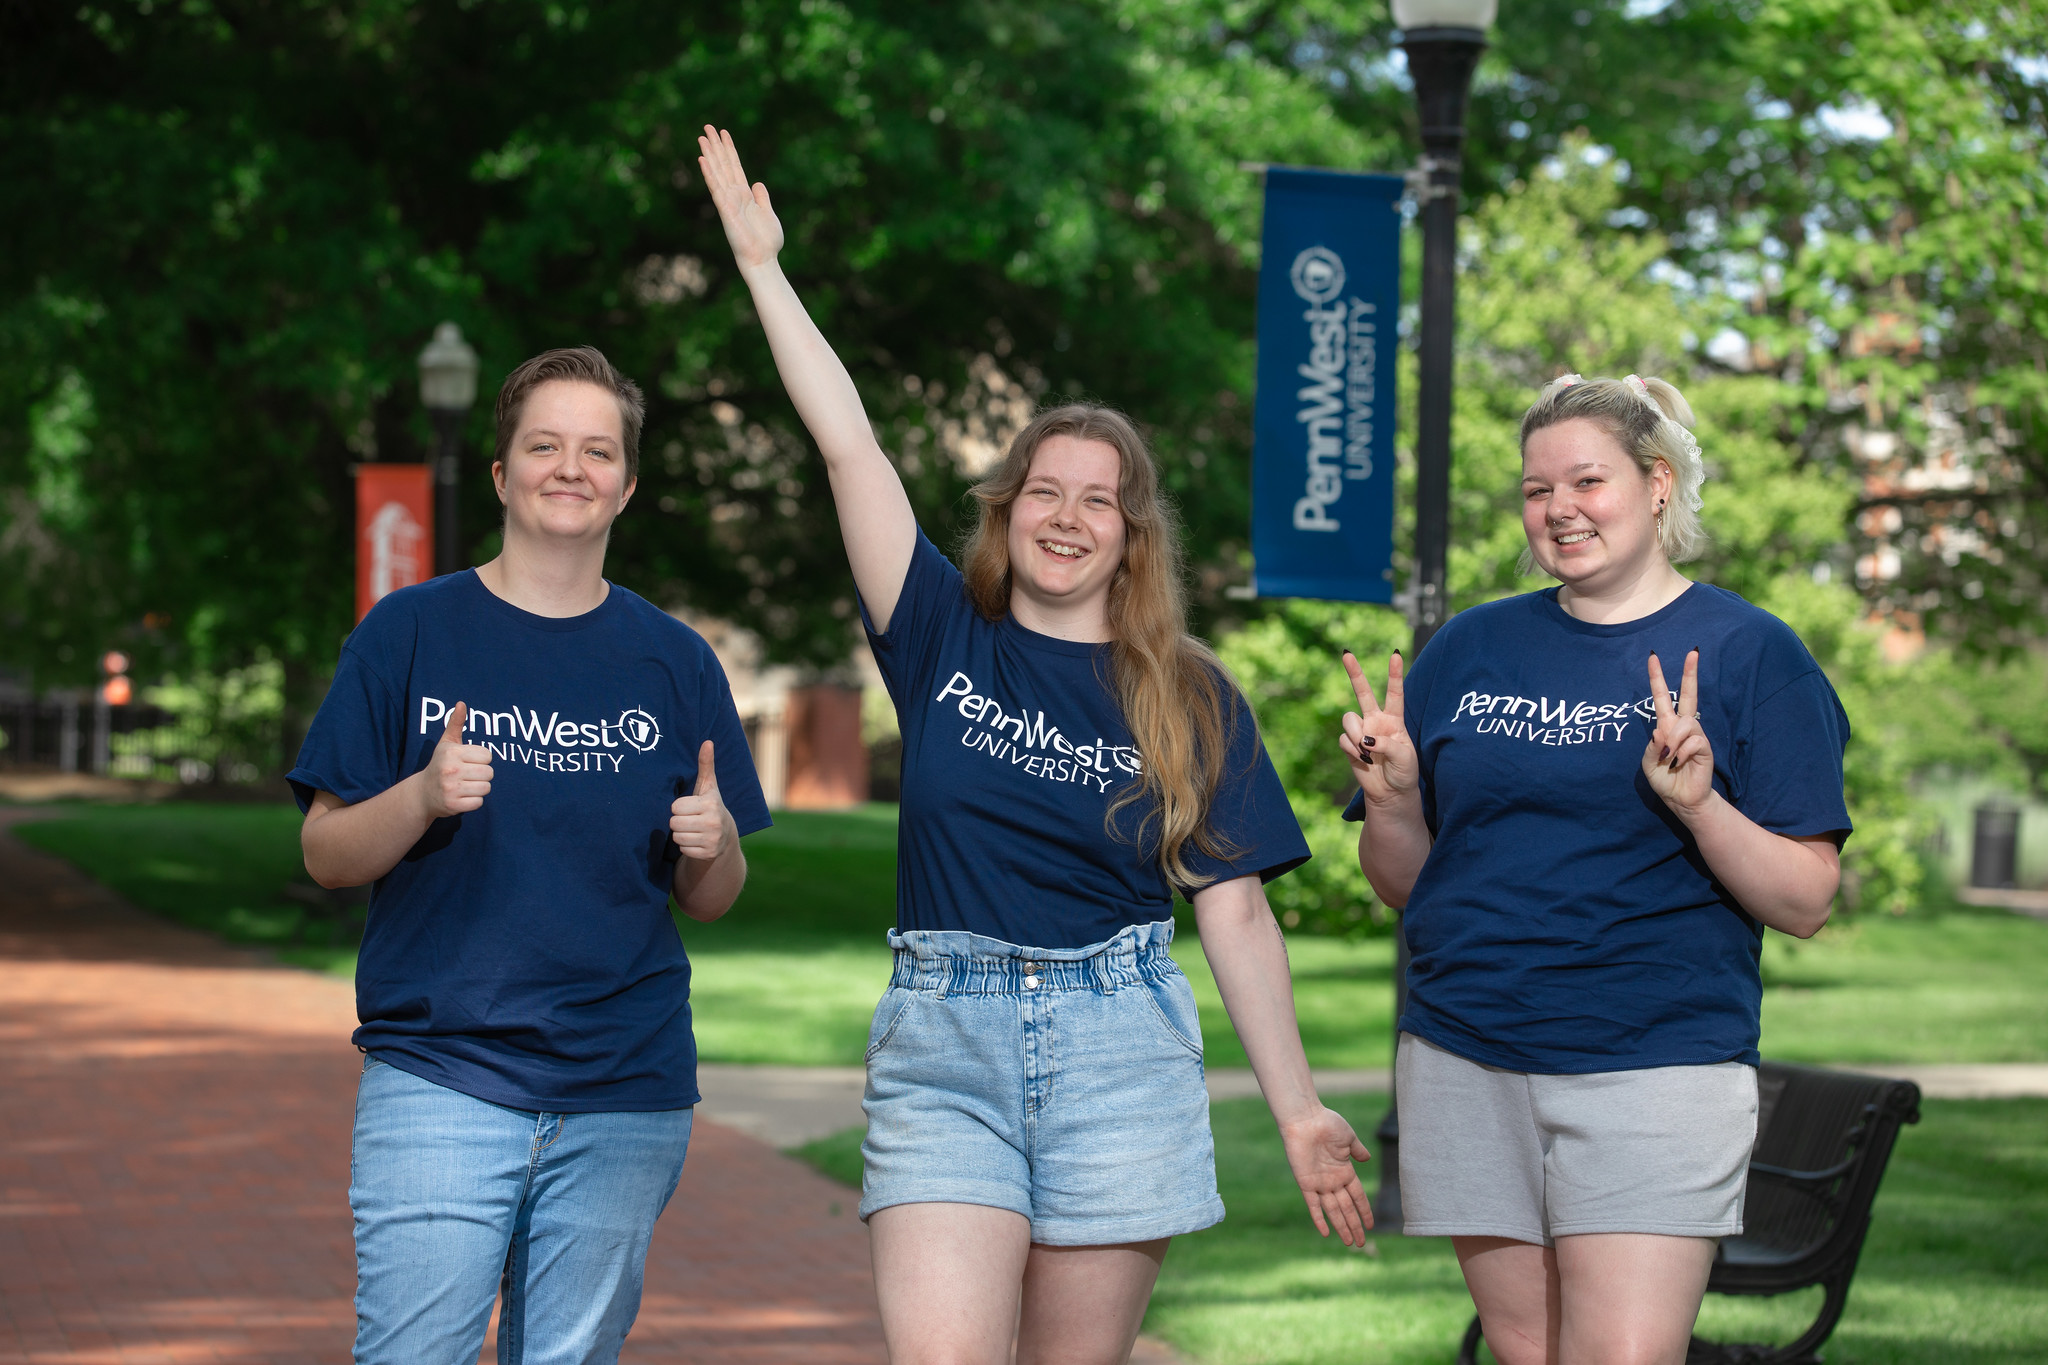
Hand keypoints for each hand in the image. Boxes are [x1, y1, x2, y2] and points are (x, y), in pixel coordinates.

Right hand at [419, 701, 492, 818]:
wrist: (422, 794)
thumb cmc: (440, 765)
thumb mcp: (446, 743)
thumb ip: (455, 723)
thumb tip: (461, 703)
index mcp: (452, 752)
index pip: (487, 755)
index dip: (481, 759)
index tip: (468, 762)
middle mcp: (450, 769)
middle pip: (489, 772)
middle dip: (482, 775)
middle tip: (468, 776)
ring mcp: (451, 788)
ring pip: (486, 788)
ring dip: (479, 788)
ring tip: (465, 786)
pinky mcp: (453, 805)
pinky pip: (478, 803)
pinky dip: (473, 801)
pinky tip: (462, 797)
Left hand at [671, 740, 733, 861]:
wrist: (725, 835)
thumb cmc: (709, 805)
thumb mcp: (708, 786)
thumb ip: (705, 765)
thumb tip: (707, 741)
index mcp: (711, 803)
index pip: (675, 806)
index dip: (679, 807)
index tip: (690, 807)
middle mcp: (713, 822)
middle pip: (674, 822)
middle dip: (678, 821)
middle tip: (690, 819)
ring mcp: (712, 839)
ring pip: (677, 837)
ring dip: (681, 834)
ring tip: (693, 829)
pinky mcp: (708, 853)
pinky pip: (683, 849)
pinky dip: (687, 846)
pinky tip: (696, 840)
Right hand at [697, 126, 784, 271]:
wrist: (763, 260)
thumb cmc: (767, 242)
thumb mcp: (768, 213)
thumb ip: (762, 198)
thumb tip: (757, 183)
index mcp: (745, 195)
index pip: (735, 167)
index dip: (729, 149)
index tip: (723, 133)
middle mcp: (734, 195)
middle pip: (723, 165)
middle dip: (716, 145)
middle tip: (707, 126)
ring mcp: (728, 202)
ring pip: (717, 172)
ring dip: (710, 154)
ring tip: (702, 136)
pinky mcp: (725, 210)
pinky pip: (715, 188)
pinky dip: (709, 174)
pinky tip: (703, 159)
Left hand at [1280, 1107, 1374, 1245]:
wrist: (1305, 1118)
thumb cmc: (1327, 1123)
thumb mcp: (1348, 1138)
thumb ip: (1357, 1150)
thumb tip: (1367, 1158)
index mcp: (1344, 1170)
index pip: (1357, 1197)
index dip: (1364, 1211)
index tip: (1371, 1225)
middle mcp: (1332, 1180)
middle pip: (1346, 1208)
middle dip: (1355, 1226)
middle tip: (1361, 1244)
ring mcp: (1319, 1183)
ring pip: (1333, 1211)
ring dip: (1342, 1227)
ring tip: (1350, 1243)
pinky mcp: (1305, 1183)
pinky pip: (1313, 1205)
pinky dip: (1319, 1219)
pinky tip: (1326, 1233)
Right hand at [1338, 651, 1418, 807]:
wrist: (1391, 793)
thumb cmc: (1404, 772)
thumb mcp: (1404, 757)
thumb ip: (1386, 743)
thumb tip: (1364, 739)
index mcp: (1395, 720)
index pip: (1395, 693)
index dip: (1394, 674)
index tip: (1395, 654)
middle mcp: (1376, 721)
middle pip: (1364, 692)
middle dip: (1354, 673)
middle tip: (1346, 653)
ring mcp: (1362, 732)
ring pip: (1349, 719)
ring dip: (1356, 734)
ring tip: (1367, 751)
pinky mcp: (1350, 746)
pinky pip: (1344, 739)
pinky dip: (1353, 749)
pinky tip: (1363, 760)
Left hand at [1643, 649, 1713, 815]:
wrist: (1680, 798)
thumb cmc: (1664, 778)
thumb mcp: (1648, 762)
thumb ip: (1652, 746)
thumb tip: (1662, 730)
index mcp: (1666, 725)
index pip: (1662, 697)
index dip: (1657, 678)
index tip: (1653, 657)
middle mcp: (1682, 726)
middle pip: (1688, 695)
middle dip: (1690, 674)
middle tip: (1692, 653)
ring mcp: (1695, 735)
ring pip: (1686, 723)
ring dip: (1673, 742)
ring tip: (1668, 758)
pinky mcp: (1705, 747)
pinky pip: (1693, 741)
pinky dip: (1682, 753)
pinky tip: (1679, 763)